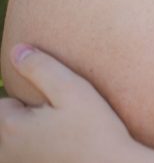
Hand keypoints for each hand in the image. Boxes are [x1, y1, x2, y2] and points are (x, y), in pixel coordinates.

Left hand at [0, 44, 134, 162]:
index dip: (28, 100)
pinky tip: (66, 151)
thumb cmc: (96, 131)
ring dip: (34, 136)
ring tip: (65, 135)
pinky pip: (32, 156)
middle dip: (28, 118)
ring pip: (18, 144)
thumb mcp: (73, 91)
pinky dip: (42, 152)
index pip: (4, 104)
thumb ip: (41, 68)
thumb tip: (17, 50)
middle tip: (63, 119)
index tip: (55, 104)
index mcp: (12, 128)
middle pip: (8, 125)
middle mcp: (8, 153)